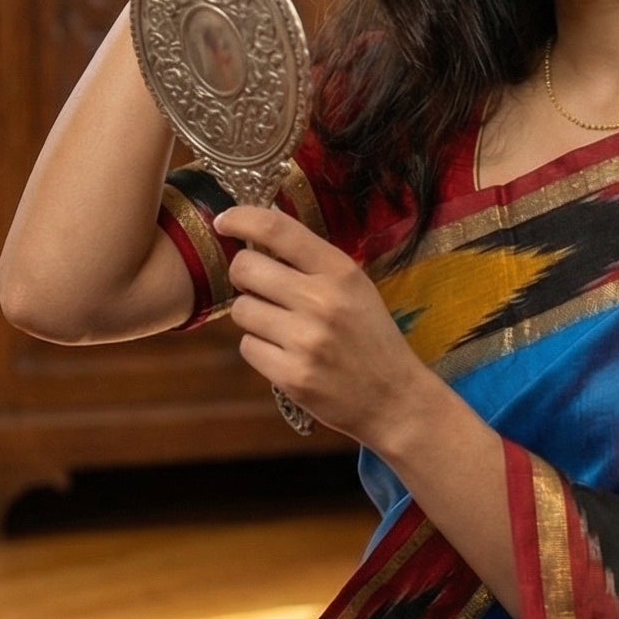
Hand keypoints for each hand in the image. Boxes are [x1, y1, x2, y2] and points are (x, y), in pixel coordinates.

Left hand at [216, 203, 431, 451]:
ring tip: (281, 328)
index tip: (224, 222)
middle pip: (245, 269)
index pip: (277, 230)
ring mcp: (305, 340)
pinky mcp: (292, 376)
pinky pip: (247, 347)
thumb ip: (313, 263)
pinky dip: (260, 349)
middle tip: (261, 289)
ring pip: (241, 310)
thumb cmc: (371, 339)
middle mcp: (321, 301)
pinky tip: (285, 354)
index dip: (240, 219)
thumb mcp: (356, 288)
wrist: (395, 399)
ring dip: (253, 317)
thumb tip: (258, 236)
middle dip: (244, 276)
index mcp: (340, 272)